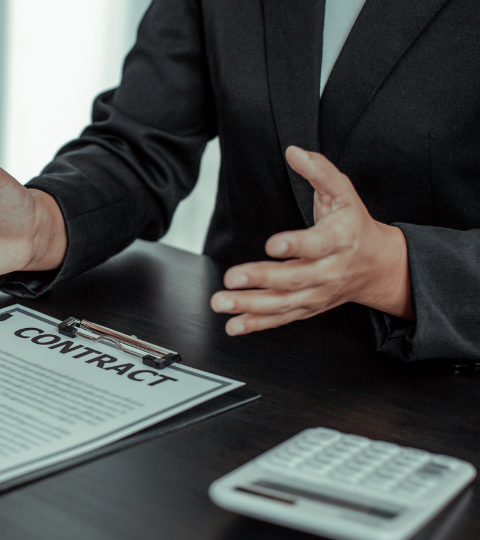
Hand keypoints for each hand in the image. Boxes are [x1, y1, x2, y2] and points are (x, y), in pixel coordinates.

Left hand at [210, 146, 413, 334]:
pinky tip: (233, 325)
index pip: (318, 244)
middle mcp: (329, 270)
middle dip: (261, 279)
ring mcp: (317, 293)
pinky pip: (281, 319)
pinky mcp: (307, 308)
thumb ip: (320, 171)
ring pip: (283, 303)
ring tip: (222, 302)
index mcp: (340, 240)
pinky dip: (256, 324)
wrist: (379, 266)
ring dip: (250, 306)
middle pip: (294, 278)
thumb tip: (294, 151)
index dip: (296, 245)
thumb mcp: (344, 193)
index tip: (272, 244)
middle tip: (231, 278)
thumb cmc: (355, 226)